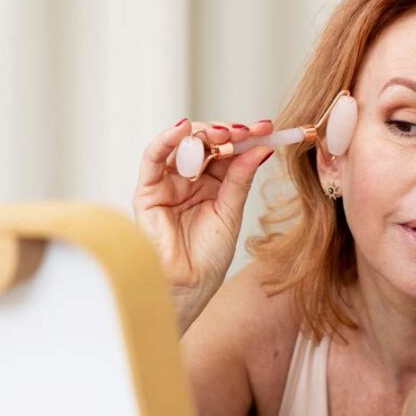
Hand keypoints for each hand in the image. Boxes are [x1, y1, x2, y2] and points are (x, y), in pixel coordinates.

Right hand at [132, 118, 274, 331]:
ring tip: (223, 134)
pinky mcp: (148, 189)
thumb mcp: (231, 212)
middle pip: (206, 143)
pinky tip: (184, 129)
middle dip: (227, 133)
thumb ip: (240, 179)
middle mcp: (190, 179)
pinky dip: (166, 139)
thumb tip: (262, 148)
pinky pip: (153, 157)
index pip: (228, 151)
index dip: (246, 137)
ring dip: (203, 134)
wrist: (188, 286)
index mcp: (213, 184)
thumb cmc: (208, 258)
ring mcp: (168, 182)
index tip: (267, 128)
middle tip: (247, 130)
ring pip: (183, 145)